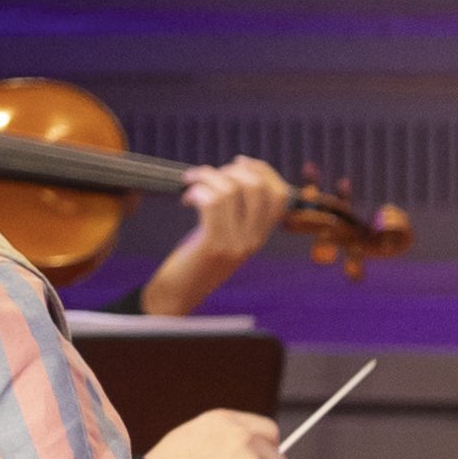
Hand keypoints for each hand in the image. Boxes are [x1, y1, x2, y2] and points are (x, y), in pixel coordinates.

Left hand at [133, 156, 288, 317]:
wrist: (177, 295)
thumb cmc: (194, 261)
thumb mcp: (223, 236)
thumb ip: (234, 213)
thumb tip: (231, 174)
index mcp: (260, 237)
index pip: (280, 195)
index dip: (262, 170)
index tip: (238, 163)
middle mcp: (253, 240)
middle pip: (257, 187)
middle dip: (229, 171)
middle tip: (207, 176)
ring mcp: (235, 244)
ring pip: (231, 190)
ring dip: (207, 177)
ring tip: (191, 183)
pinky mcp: (213, 246)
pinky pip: (212, 203)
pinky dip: (197, 191)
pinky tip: (186, 198)